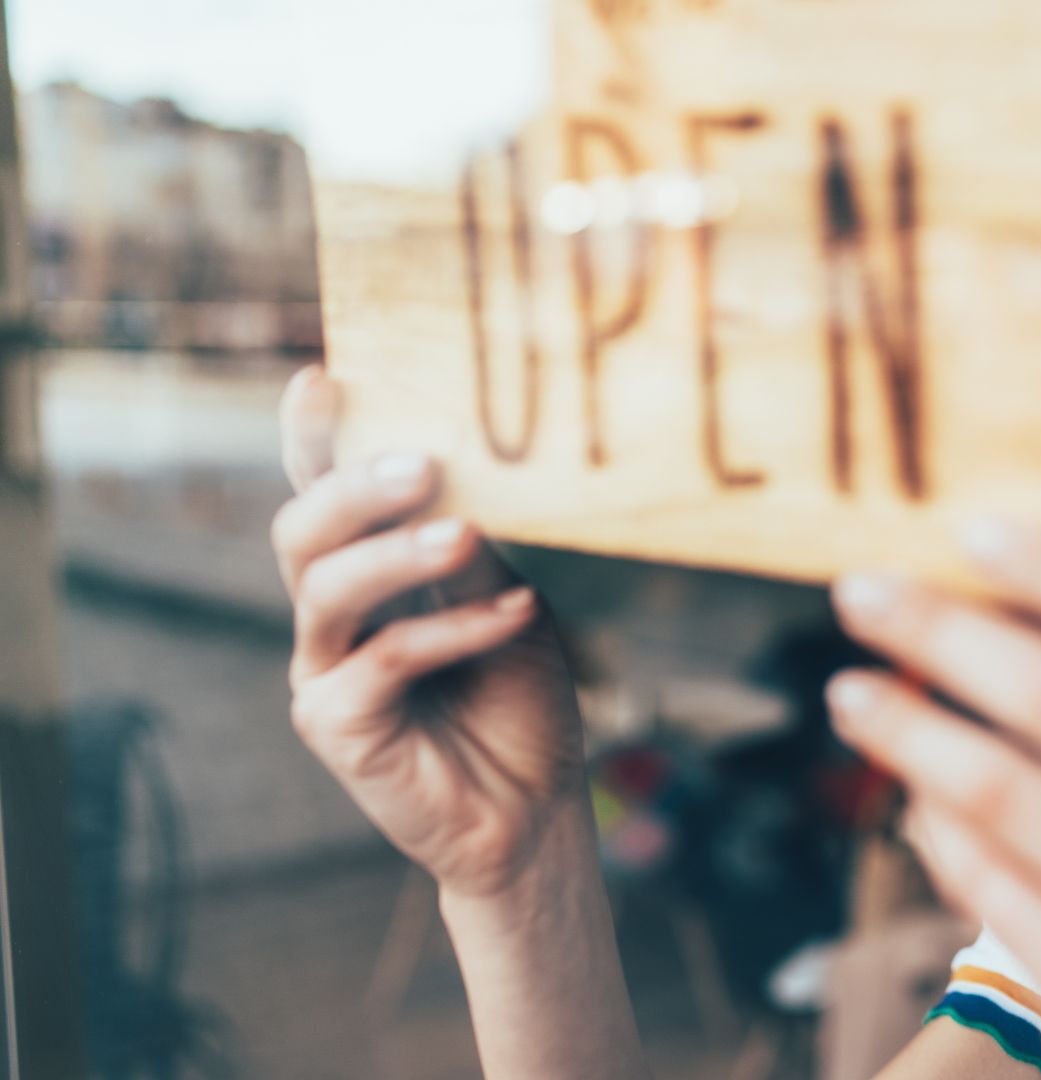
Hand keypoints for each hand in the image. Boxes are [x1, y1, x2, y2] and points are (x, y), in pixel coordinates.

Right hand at [271, 365, 589, 900]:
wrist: (536, 812)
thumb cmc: (519, 700)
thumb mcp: (509, 604)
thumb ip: (474, 549)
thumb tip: (460, 472)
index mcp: (366, 574)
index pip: (325, 493)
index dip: (313, 439)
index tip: (322, 377)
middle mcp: (330, 617)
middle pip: (303, 531)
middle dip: (354, 487)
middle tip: (423, 462)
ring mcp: (324, 671)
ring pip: (327, 589)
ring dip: (396, 553)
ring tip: (463, 532)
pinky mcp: (336, 727)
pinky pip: (383, 661)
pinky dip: (452, 630)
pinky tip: (515, 614)